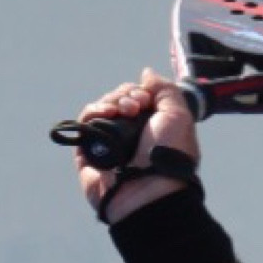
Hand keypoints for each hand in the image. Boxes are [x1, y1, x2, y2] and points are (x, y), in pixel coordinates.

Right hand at [68, 70, 198, 223]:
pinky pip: (85, 123)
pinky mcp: (88, 151)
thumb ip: (165, 90)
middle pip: (119, 99)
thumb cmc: (168, 155)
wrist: (148, 189)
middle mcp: (131, 134)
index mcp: (152, 127)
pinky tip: (105, 113)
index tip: (145, 100)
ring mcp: (109, 143)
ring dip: (110, 101)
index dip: (140, 91)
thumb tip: (146, 73)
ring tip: (120, 111)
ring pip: (101, 108)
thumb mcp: (178, 115)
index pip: (138, 97)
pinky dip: (93, 112)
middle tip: (134, 107)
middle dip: (126, 95)